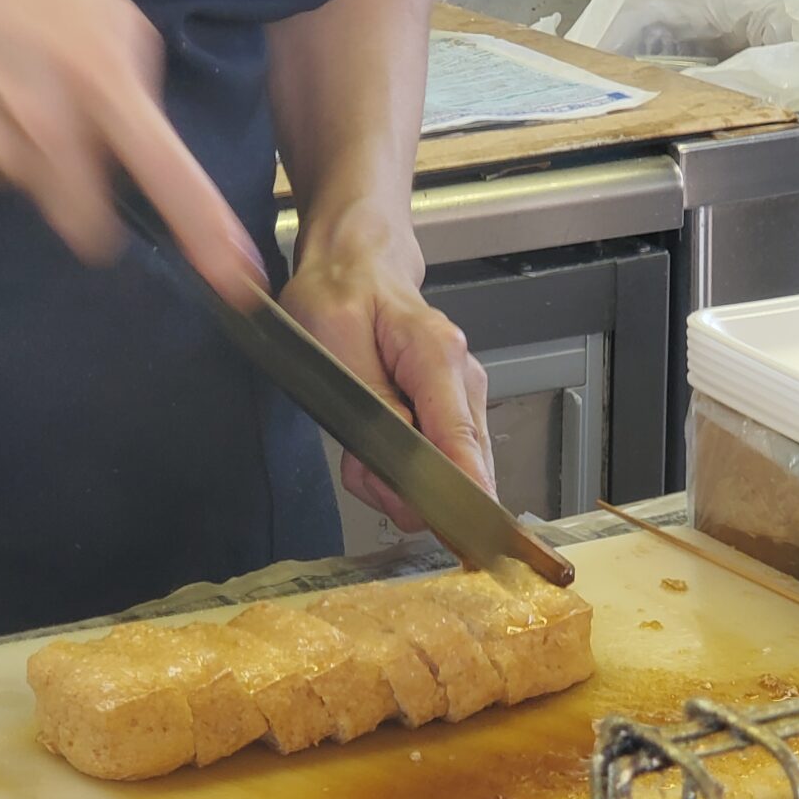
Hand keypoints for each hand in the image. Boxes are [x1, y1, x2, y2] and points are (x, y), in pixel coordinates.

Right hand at [0, 0, 264, 301]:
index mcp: (106, 84)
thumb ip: (135, 75)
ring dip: (42, 166)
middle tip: (83, 156)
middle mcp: (53, 130)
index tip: (239, 286)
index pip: (171, 180)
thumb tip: (140, 130)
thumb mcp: (106, 6)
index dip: (209, 240)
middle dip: (95, 212)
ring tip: (21, 92)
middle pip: (90, 230)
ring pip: (38, 194)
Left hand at [280, 218, 492, 531]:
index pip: (461, 443)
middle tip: (358, 470)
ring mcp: (462, 398)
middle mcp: (463, 380)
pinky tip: (370, 448)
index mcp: (438, 357)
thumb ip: (372, 403)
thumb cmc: (340, 292)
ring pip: (446, 473)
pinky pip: (435, 462)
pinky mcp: (451, 412)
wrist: (355, 262)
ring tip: (356, 451)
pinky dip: (397, 469)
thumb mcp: (334, 340)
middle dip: (407, 491)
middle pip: (461, 469)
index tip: (459, 535)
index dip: (462, 496)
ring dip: (396, 480)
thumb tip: (402, 461)